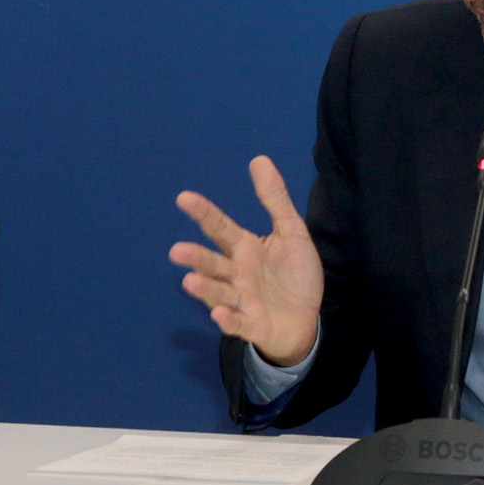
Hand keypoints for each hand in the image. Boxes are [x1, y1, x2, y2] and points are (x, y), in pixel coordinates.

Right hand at [170, 156, 325, 368]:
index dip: (203, 213)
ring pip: (218, 293)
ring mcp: (241, 301)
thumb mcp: (291, 232)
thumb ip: (275, 199)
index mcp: (244, 249)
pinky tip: (219, 313)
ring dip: (205, 288)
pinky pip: (237, 323)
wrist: (307, 319)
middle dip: (196, 258)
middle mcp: (236, 274)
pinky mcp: (250, 325)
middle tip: (176, 251)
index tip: (184, 197)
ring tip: (190, 281)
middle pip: (213, 263)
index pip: (220, 228)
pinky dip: (227, 319)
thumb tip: (259, 159)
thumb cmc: (294, 274)